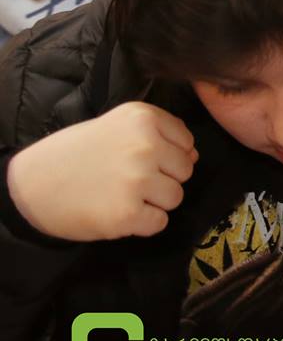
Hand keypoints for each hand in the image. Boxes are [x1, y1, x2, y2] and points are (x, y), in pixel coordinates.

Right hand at [6, 101, 197, 240]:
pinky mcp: (127, 213)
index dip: (167, 156)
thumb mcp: (115, 127)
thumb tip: (195, 154)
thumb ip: (158, 135)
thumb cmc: (75, 154)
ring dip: (154, 202)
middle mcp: (145, 145)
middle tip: (127, 180)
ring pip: (175, 197)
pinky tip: (117, 212)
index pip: (186, 141)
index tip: (138, 159)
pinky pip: (159, 222)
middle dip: (162, 179)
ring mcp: (137, 180)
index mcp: (143, 117)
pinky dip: (142, 223)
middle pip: (185, 170)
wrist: (29, 185)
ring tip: (120, 195)